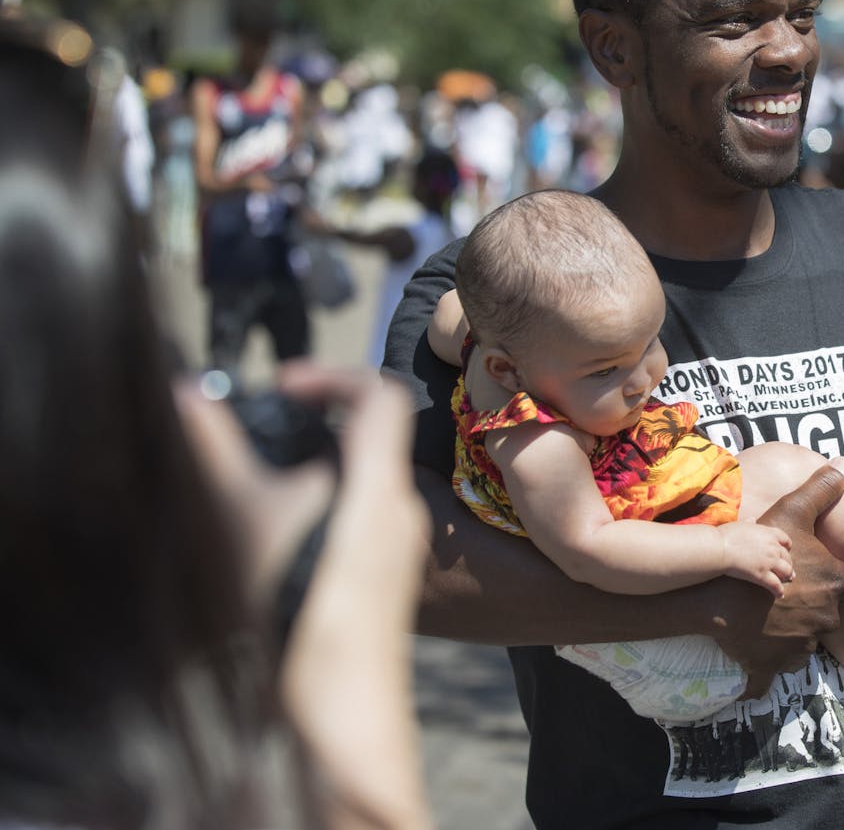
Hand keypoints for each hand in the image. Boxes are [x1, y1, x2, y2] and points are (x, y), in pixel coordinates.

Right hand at [177, 363, 432, 827]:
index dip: (332, 375)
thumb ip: (215, 452)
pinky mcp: (387, 587)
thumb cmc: (291, 617)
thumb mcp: (239, 521)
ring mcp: (401, 555)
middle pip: (371, 441)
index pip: (380, 396)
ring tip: (254, 493)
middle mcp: (404, 516)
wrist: (333, 718)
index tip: (283, 385)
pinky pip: (360, 526)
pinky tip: (274, 544)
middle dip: (311, 428)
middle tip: (260, 435)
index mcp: (383, 489)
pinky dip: (320, 515)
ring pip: (363, 486)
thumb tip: (188, 396)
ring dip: (312, 475)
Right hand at [711, 458, 843, 697]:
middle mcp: (827, 617)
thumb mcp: (792, 511)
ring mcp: (804, 645)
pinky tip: (760, 642)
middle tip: (797, 591)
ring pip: (810, 639)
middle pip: (835, 614)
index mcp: (836, 584)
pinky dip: (775, 656)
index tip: (842, 581)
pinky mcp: (778, 665)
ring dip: (798, 629)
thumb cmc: (758, 550)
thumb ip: (822, 489)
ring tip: (775, 612)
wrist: (718, 595)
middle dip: (821, 606)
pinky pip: (782, 664)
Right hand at [718, 520, 793, 597]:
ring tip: (786, 581)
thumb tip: (753, 519)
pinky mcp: (762, 575)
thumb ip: (749, 523)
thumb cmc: (726, 535)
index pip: (785, 539)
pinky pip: (776, 586)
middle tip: (788, 570)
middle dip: (788, 563)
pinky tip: (780, 595)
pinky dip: (779, 591)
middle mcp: (773, 547)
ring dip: (787, 576)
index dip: (787, 547)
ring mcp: (769, 562)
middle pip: (787, 557)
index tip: (786, 551)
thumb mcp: (740, 524)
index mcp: (769, 533)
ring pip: (786, 571)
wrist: (719, 548)